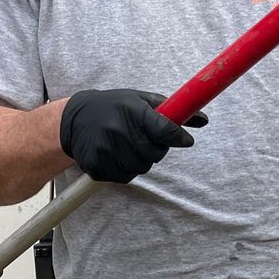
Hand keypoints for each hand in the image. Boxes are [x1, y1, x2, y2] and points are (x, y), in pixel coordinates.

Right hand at [59, 89, 207, 183]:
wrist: (74, 120)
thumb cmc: (115, 107)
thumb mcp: (140, 101)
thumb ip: (172, 111)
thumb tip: (204, 120)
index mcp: (132, 110)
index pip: (164, 129)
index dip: (179, 138)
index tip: (186, 141)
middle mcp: (118, 129)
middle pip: (155, 153)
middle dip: (157, 149)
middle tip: (147, 140)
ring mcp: (106, 149)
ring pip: (141, 168)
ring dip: (141, 160)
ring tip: (129, 146)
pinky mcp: (96, 165)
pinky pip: (124, 177)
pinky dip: (126, 169)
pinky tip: (117, 155)